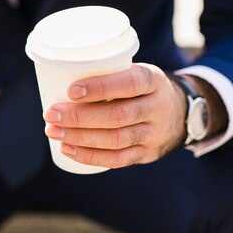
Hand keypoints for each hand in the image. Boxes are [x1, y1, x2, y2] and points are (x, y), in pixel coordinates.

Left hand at [43, 63, 186, 167]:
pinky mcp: (146, 154)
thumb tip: (58, 78)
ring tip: (52, 131)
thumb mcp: (137, 72)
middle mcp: (157, 108)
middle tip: (50, 113)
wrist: (182, 114)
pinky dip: (89, 156)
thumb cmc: (143, 88)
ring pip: (115, 140)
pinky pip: (117, 159)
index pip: (129, 84)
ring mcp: (153, 134)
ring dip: (79, 137)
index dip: (100, 88)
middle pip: (117, 116)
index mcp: (153, 81)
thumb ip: (110, 75)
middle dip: (79, 117)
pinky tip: (67, 149)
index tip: (70, 91)